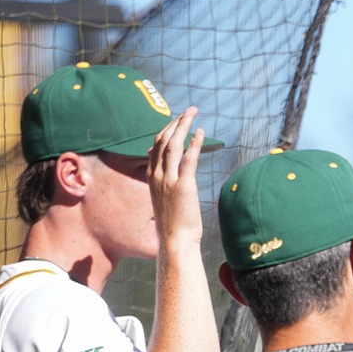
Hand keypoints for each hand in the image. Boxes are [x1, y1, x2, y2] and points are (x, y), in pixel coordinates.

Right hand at [148, 106, 203, 244]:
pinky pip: (188, 159)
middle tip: (189, 110)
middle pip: (163, 140)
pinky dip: (194, 144)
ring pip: (173, 145)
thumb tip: (161, 168)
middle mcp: (158, 176)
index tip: (177, 120)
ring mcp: (169, 181)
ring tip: (194, 113)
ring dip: (184, 126)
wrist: (175, 241)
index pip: (156, 145)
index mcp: (152, 177)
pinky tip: (201, 133)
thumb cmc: (173, 222)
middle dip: (176, 122)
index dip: (166, 130)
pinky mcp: (184, 187)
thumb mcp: (163, 198)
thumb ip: (161, 181)